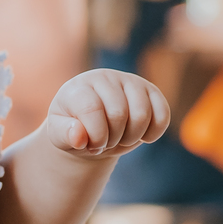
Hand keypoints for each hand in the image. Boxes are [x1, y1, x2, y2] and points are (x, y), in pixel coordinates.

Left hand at [45, 69, 168, 158]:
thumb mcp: (59, 135)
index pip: (92, 109)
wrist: (92, 126)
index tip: (90, 146)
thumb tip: (79, 136)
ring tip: (120, 138)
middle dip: (113, 138)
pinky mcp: (150, 90)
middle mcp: (103, 78)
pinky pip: (163, 114)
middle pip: (119, 114)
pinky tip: (142, 136)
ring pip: (142, 114)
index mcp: (78, 87)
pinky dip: (154, 132)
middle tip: (105, 142)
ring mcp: (129, 81)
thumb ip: (65, 135)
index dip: (96, 136)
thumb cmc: (73, 129)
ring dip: (133, 137)